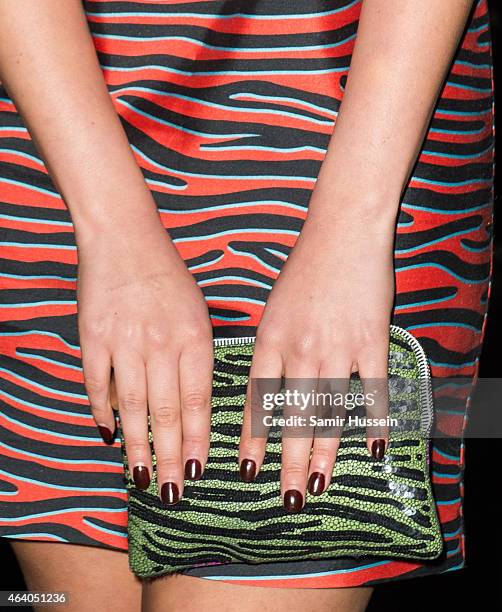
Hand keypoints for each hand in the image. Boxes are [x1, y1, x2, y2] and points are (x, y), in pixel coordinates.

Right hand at [77, 213, 212, 503]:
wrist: (125, 239)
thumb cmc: (169, 279)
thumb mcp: (198, 313)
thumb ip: (197, 358)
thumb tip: (190, 408)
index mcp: (194, 338)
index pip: (197, 401)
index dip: (196, 440)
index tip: (196, 471)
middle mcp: (161, 344)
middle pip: (166, 412)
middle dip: (169, 456)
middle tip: (171, 493)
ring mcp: (125, 341)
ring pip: (132, 406)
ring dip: (138, 445)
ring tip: (141, 477)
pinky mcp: (93, 337)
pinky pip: (97, 383)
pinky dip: (101, 411)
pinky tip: (108, 435)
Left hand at [239, 201, 395, 511]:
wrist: (342, 234)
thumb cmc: (304, 271)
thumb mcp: (272, 309)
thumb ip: (269, 350)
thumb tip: (265, 392)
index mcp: (270, 341)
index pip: (258, 400)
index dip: (253, 438)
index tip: (248, 471)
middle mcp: (300, 350)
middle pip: (293, 416)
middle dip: (289, 462)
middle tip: (288, 499)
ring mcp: (337, 347)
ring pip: (330, 411)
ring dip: (325, 452)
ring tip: (320, 485)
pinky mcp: (371, 340)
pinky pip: (372, 390)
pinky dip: (374, 421)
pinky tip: (375, 448)